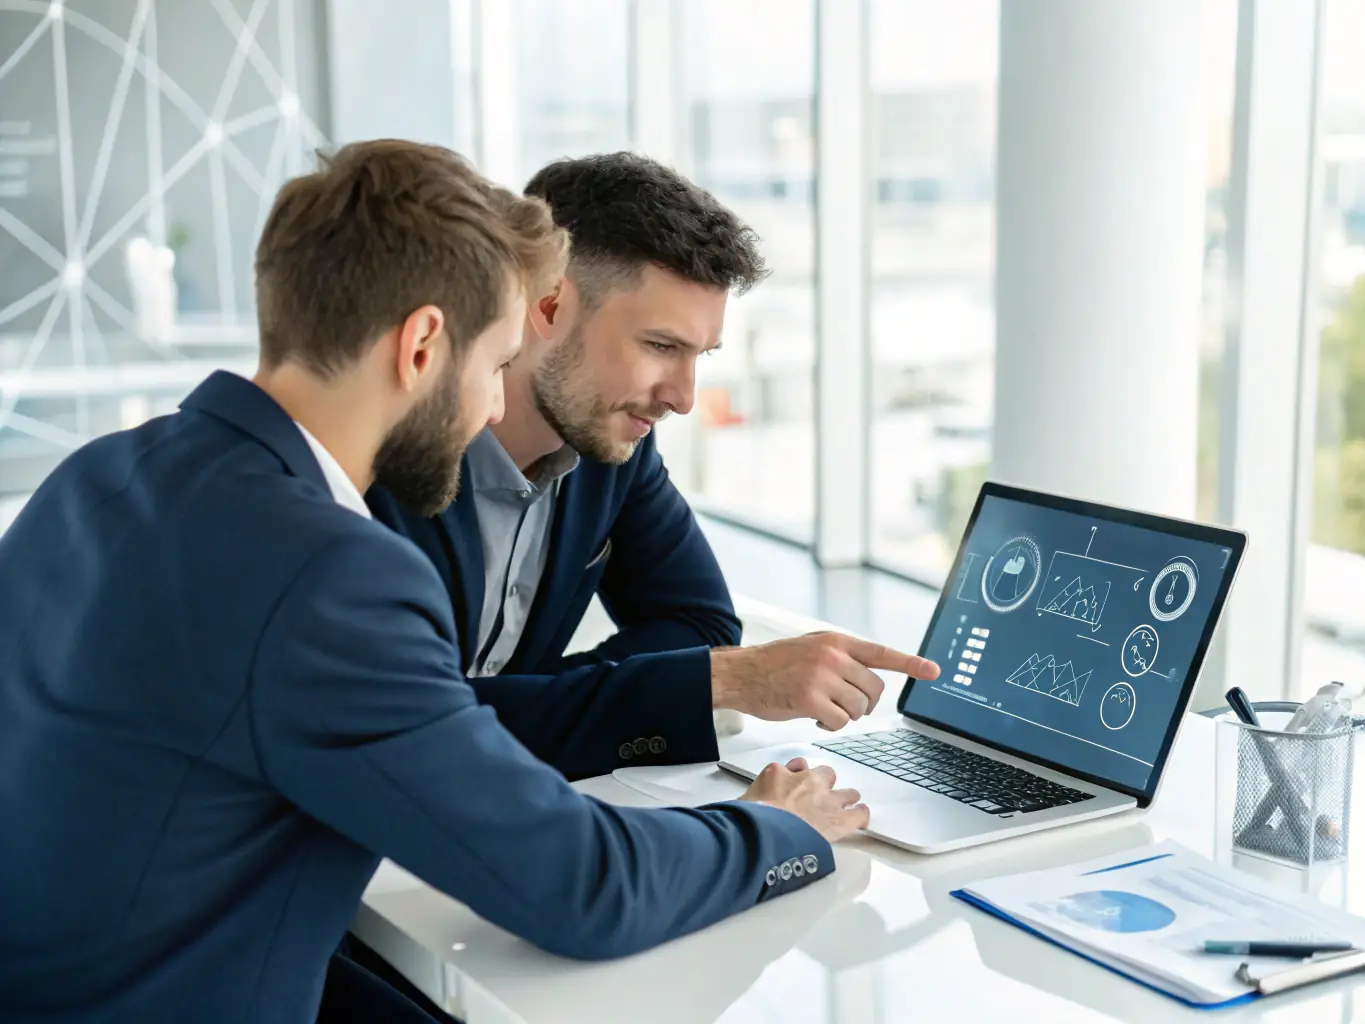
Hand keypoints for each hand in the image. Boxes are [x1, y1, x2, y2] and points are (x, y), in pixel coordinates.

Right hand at [710, 632, 939, 730]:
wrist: (742, 674)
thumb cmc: (774, 665)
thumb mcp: (811, 647)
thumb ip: (839, 656)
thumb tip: (868, 675)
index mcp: (836, 641)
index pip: (882, 653)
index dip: (911, 664)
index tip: (934, 671)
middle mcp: (833, 656)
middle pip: (874, 690)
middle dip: (863, 704)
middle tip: (842, 705)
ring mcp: (822, 676)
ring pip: (858, 708)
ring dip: (845, 716)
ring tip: (824, 709)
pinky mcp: (810, 698)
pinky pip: (840, 721)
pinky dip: (830, 725)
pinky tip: (814, 718)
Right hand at [739, 756, 867, 842]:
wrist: (764, 833)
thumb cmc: (748, 819)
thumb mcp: (743, 800)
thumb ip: (753, 797)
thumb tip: (747, 807)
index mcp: (779, 773)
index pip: (796, 766)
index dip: (798, 774)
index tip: (797, 781)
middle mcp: (806, 781)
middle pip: (825, 774)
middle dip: (824, 784)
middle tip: (818, 798)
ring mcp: (825, 799)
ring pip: (847, 793)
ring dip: (845, 799)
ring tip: (844, 807)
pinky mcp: (839, 819)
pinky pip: (858, 814)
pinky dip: (859, 816)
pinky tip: (860, 818)